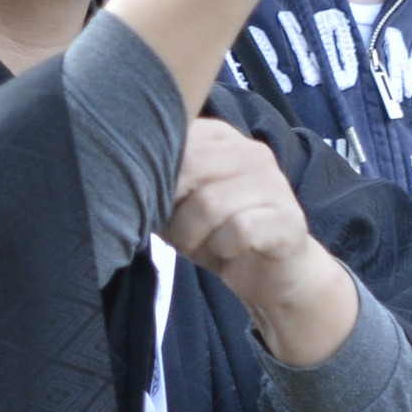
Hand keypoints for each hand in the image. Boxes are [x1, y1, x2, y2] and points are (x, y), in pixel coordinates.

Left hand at [163, 112, 364, 369]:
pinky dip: (222, 248)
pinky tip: (228, 253)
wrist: (270, 274)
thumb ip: (157, 184)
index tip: (158, 204)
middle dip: (172, 208)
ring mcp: (275, 184)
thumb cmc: (216, 234)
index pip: (175, 138)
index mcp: (221, 137)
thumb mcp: (178, 206)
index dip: (157, 178)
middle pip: (191, 167)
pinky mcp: (289, 220)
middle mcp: (252, 151)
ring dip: (192, 235)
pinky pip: (239, 231)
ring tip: (199, 246)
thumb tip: (122, 180)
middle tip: (174, 233)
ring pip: (210, 203)